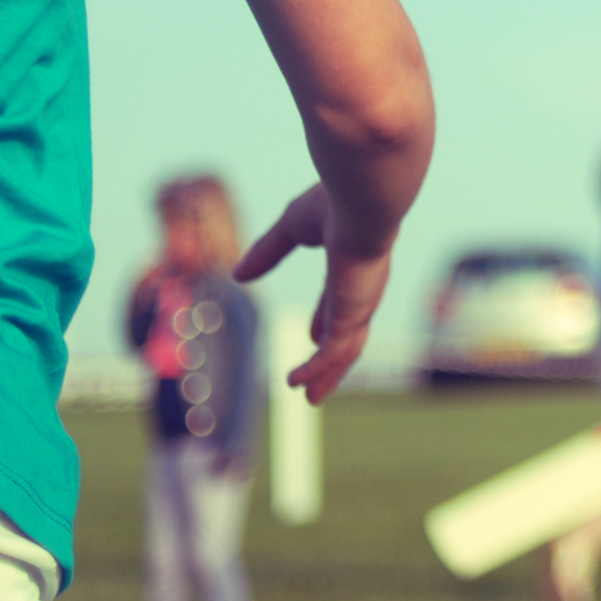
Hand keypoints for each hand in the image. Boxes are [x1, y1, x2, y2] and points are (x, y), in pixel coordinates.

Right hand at [235, 183, 394, 405]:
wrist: (361, 202)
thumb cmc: (332, 204)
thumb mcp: (291, 228)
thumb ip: (267, 251)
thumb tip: (237, 274)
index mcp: (355, 266)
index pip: (340, 301)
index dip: (325, 320)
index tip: (312, 335)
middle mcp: (363, 289)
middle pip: (348, 334)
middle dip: (332, 359)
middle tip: (316, 381)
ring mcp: (359, 304)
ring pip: (344, 351)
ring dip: (327, 375)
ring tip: (311, 398)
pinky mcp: (351, 316)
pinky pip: (332, 353)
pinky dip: (315, 369)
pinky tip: (294, 382)